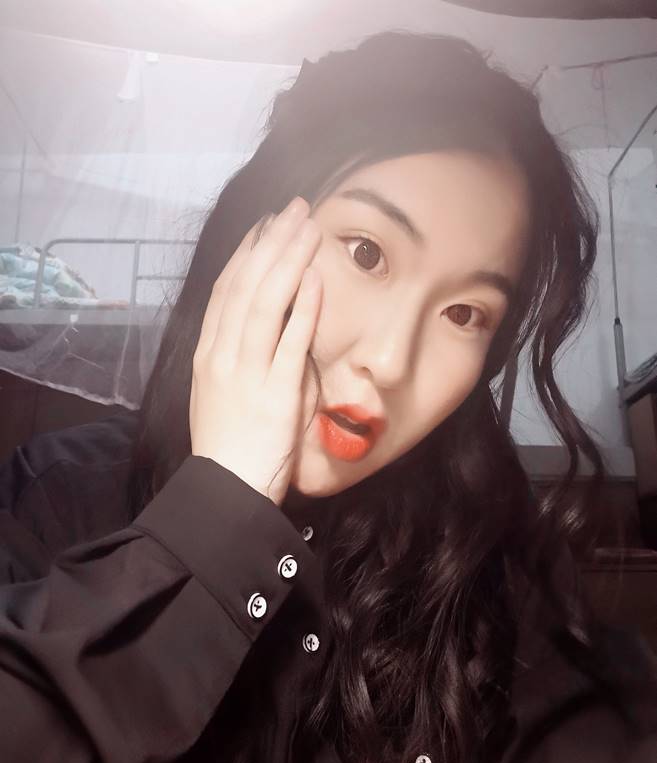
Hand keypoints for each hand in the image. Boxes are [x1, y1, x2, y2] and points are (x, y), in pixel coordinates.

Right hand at [189, 196, 322, 505]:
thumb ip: (247, 357)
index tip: (266, 226)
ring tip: (308, 228)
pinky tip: (315, 278)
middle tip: (294, 210)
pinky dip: (302, 308)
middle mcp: (222, 356)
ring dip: (287, 261)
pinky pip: (288, 343)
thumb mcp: (227, 393)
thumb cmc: (232, 445)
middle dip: (271, 242)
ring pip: (263, 303)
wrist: (228, 489)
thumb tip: (276, 325)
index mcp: (209, 354)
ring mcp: (245, 372)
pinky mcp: (273, 394)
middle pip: (245, 285)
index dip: (247, 253)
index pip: (227, 290)